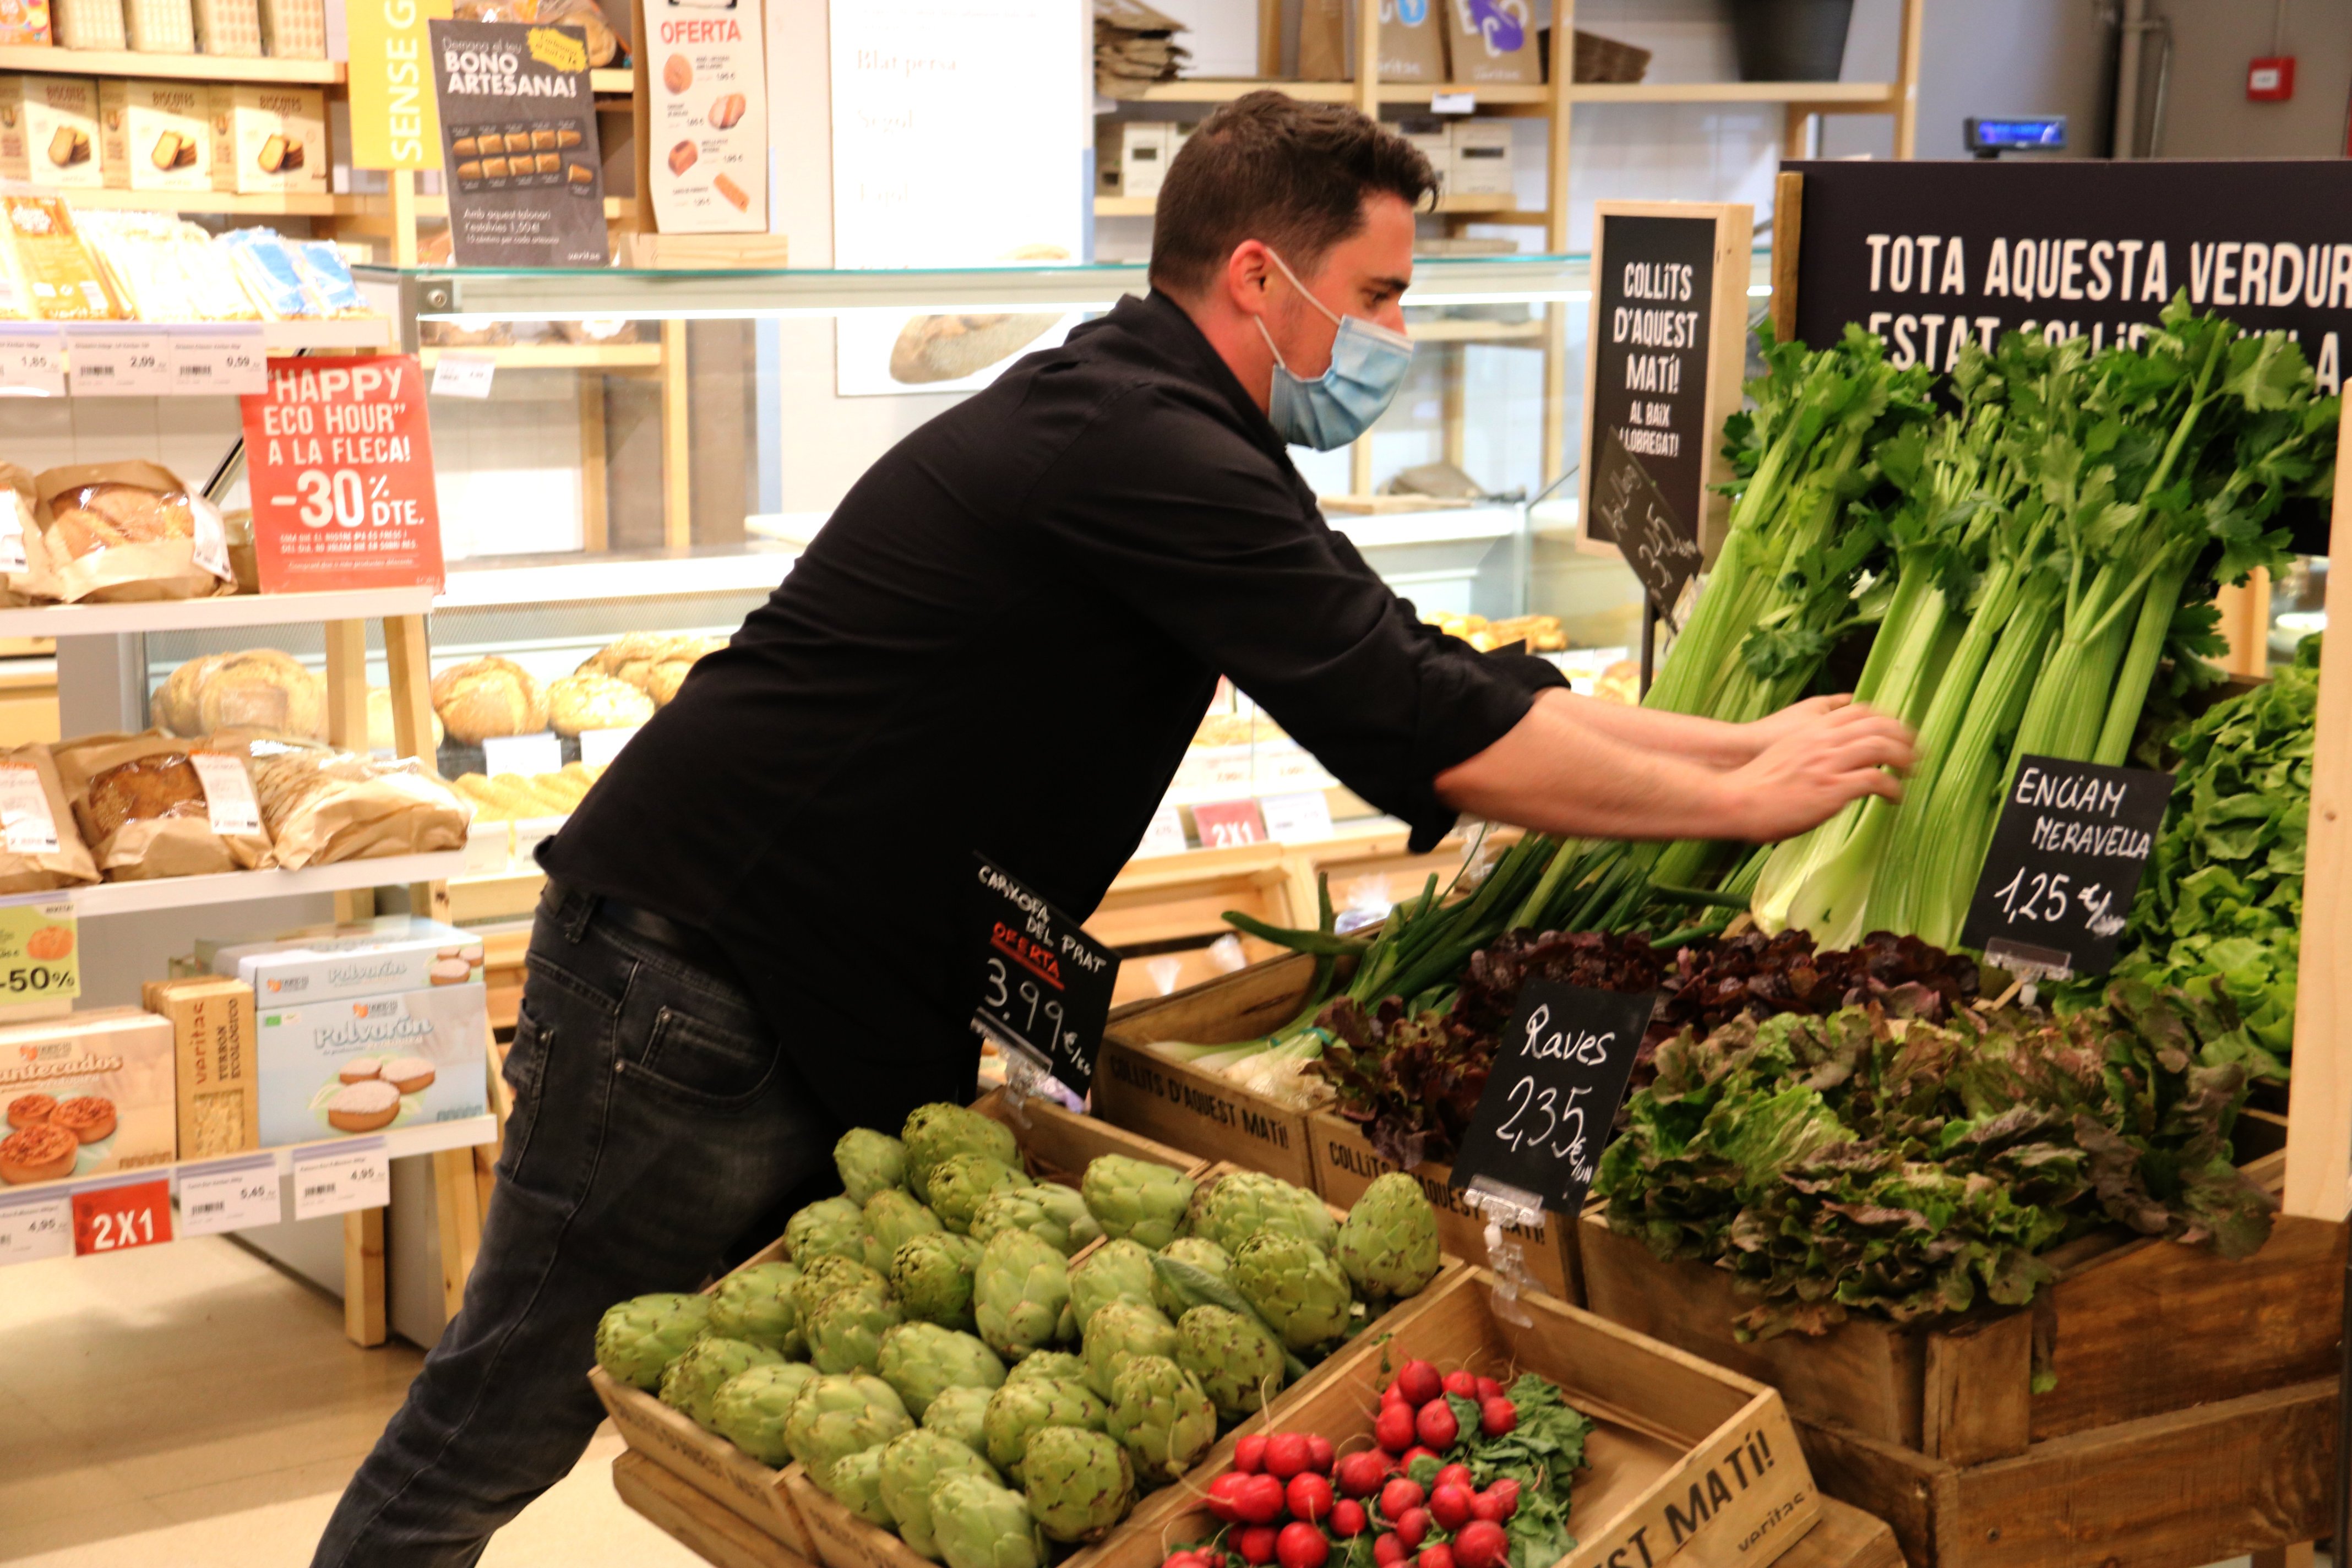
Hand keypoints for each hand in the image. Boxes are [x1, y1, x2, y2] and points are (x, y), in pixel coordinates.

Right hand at [1718, 701, 1915, 842]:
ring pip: (1882, 748)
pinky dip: (1893, 788)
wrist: (1737, 799)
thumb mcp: (1784, 749)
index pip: (1860, 711)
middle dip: (1904, 737)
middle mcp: (1824, 740)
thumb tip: (1822, 747)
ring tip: (1912, 772)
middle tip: (1915, 752)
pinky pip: (1876, 781)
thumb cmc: (1756, 782)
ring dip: (1905, 759)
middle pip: (1878, 726)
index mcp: (1812, 729)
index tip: (1897, 732)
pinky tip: (1895, 798)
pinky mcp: (1833, 789)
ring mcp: (1829, 763)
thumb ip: (1807, 742)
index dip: (1885, 720)